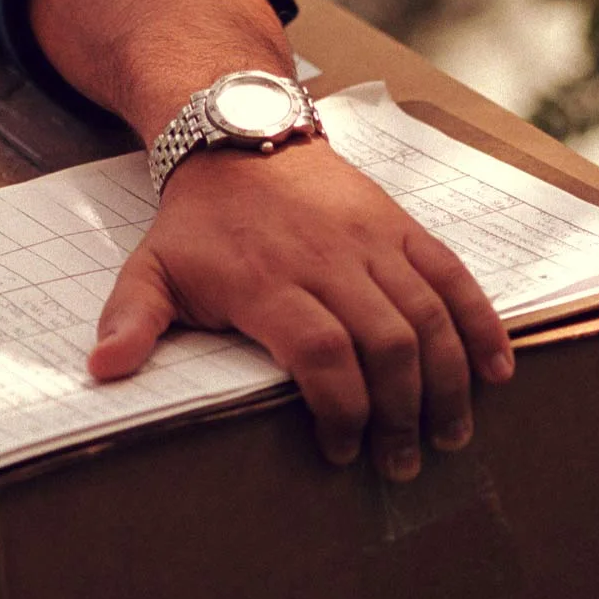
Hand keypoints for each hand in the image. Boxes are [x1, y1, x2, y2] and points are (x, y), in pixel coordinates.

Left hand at [86, 138, 514, 480]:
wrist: (242, 135)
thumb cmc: (199, 221)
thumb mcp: (151, 267)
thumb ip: (131, 320)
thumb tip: (103, 370)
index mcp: (267, 280)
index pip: (321, 353)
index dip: (339, 409)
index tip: (339, 451)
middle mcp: (328, 259)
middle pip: (385, 343)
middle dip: (401, 413)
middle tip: (400, 464)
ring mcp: (373, 241)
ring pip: (428, 316)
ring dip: (448, 382)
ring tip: (450, 436)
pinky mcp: (402, 228)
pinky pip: (454, 277)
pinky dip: (480, 325)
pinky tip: (496, 372)